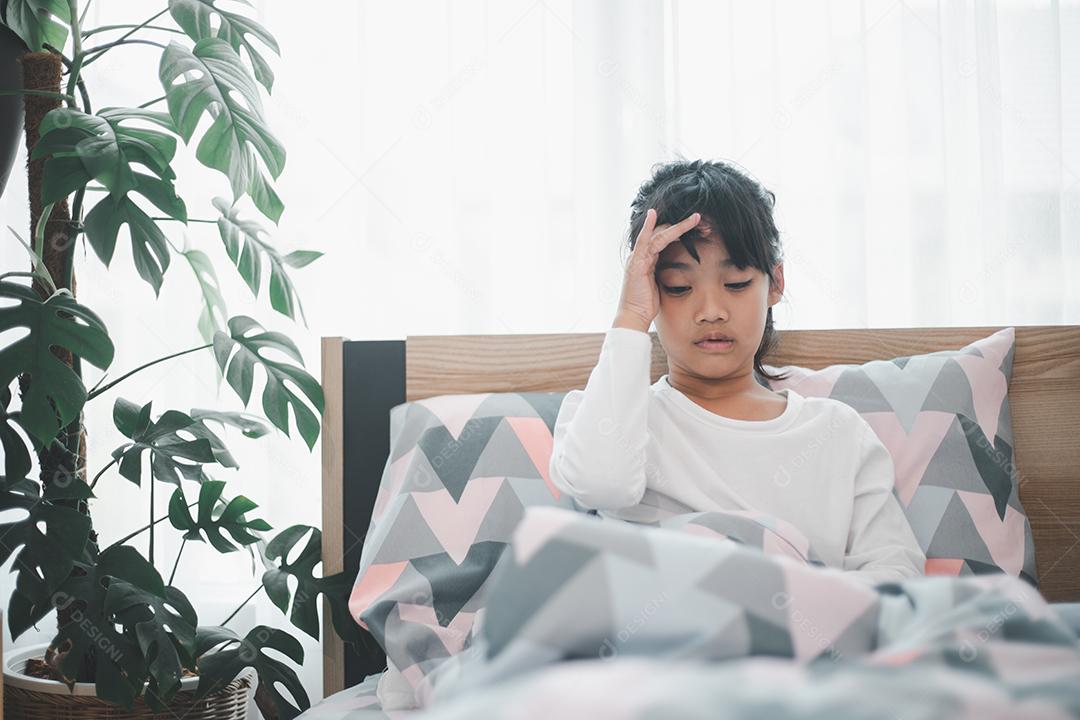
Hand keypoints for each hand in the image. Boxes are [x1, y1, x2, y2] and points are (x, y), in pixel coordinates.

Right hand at [613, 208, 701, 331]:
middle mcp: (641, 255)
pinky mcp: (636, 262)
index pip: (664, 238)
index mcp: (647, 259)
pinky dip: (649, 227)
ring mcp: (637, 257)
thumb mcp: (660, 284)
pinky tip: (654, 214)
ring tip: (695, 219)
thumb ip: (665, 272)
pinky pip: (644, 241)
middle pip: (662, 232)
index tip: (700, 229)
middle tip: (702, 221)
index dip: (681, 231)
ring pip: (659, 234)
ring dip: (678, 226)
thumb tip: (680, 268)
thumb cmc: (647, 304)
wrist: (634, 316)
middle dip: (683, 226)